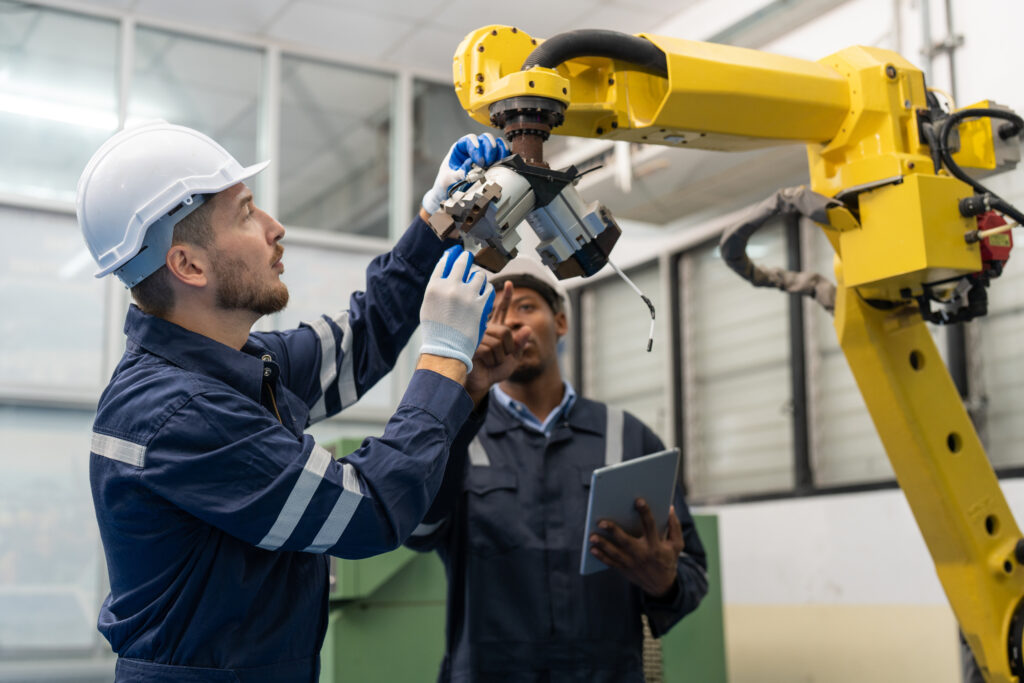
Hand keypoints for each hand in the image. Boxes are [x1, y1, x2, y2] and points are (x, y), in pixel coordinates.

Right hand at [420, 245, 494, 373]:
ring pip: (478, 274)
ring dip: (478, 277)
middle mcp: (450, 287)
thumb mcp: (428, 306)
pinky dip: (487, 289)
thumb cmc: (436, 330)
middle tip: (468, 258)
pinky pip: (489, 288)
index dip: (450, 256)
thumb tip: (445, 275)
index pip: (444, 263)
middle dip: (466, 259)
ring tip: (476, 281)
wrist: (447, 348)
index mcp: (435, 287)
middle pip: (461, 262)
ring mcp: (466, 295)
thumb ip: (437, 289)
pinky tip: (484, 292)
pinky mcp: (480, 304)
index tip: (455, 253)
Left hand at [422, 133, 508, 213]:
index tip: (479, 161)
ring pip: (495, 144)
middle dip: (489, 148)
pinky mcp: (492, 163)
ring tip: (496, 164)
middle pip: (485, 138)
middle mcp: (473, 148)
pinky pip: (501, 154)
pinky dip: (505, 156)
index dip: (476, 147)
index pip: (470, 140)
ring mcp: (484, 155)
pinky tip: (504, 163)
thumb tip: (468, 167)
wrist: (450, 194)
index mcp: (460, 148)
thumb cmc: (446, 184)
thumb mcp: (447, 180)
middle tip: (488, 163)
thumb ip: (456, 173)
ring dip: (499, 152)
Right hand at [465, 281, 531, 404]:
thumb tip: (528, 329)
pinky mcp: (470, 345)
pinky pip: (489, 349)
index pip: (501, 310)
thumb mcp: (513, 358)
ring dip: (499, 357)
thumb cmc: (494, 370)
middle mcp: (485, 329)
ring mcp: (476, 336)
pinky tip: (483, 363)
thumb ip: (520, 344)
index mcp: (495, 329)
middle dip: (508, 349)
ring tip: (490, 362)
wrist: (479, 383)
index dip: (506, 297)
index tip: (510, 283)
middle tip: (500, 358)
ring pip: (498, 342)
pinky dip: (491, 360)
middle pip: (506, 332)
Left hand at [588, 501, 684, 597]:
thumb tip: (669, 508)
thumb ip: (674, 526)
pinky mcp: (625, 570)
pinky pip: (611, 563)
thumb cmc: (668, 560)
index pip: (650, 525)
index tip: (638, 500)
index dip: (645, 512)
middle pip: (626, 541)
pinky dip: (601, 556)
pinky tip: (592, 549)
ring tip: (592, 536)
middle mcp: (643, 554)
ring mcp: (632, 563)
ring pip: (615, 553)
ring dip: (603, 544)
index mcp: (656, 545)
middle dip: (613, 531)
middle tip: (601, 522)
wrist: (662, 586)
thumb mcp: (676, 545)